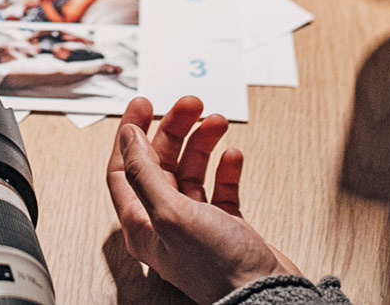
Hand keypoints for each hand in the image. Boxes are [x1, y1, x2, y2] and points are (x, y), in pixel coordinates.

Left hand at [108, 96, 300, 304]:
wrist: (266, 296)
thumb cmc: (217, 267)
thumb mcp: (170, 212)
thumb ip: (144, 172)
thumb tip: (126, 137)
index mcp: (141, 222)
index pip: (123, 168)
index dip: (130, 133)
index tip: (143, 104)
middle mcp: (164, 222)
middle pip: (159, 163)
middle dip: (174, 130)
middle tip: (191, 103)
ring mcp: (196, 223)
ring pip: (191, 171)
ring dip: (202, 143)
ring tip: (217, 121)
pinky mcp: (226, 226)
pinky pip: (220, 188)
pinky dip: (225, 168)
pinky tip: (233, 155)